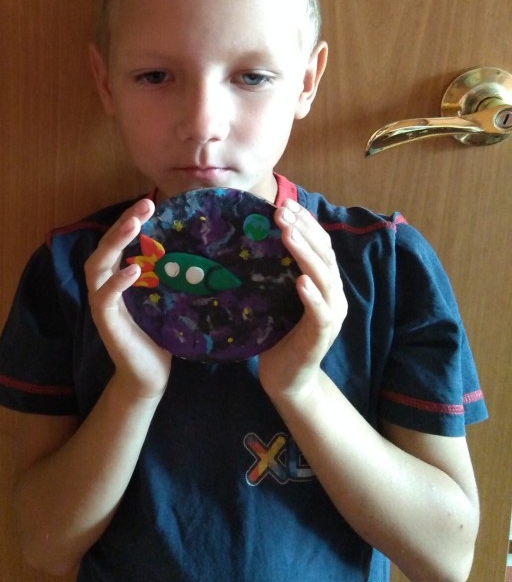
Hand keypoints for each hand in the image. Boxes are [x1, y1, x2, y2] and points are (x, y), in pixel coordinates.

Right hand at [85, 197, 172, 401]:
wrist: (150, 376)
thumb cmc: (161, 335)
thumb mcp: (168, 298)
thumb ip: (171, 274)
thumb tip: (202, 246)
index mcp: (120, 277)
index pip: (120, 241)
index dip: (131, 220)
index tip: (151, 201)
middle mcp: (106, 285)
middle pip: (106, 246)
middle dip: (124, 223)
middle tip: (144, 205)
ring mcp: (103, 303)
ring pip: (98, 266)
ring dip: (115, 243)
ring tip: (133, 225)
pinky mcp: (106, 322)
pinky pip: (105, 297)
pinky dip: (116, 282)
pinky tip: (132, 271)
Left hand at [256, 198, 346, 402]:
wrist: (289, 378)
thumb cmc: (278, 334)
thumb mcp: (274, 296)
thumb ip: (272, 272)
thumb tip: (248, 239)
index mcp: (324, 282)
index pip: (320, 244)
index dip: (305, 222)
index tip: (284, 204)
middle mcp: (333, 294)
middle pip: (324, 254)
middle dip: (303, 230)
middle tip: (281, 212)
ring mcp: (332, 314)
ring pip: (324, 278)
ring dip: (306, 254)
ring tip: (289, 234)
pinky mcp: (322, 335)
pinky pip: (321, 312)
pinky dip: (312, 296)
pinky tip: (300, 282)